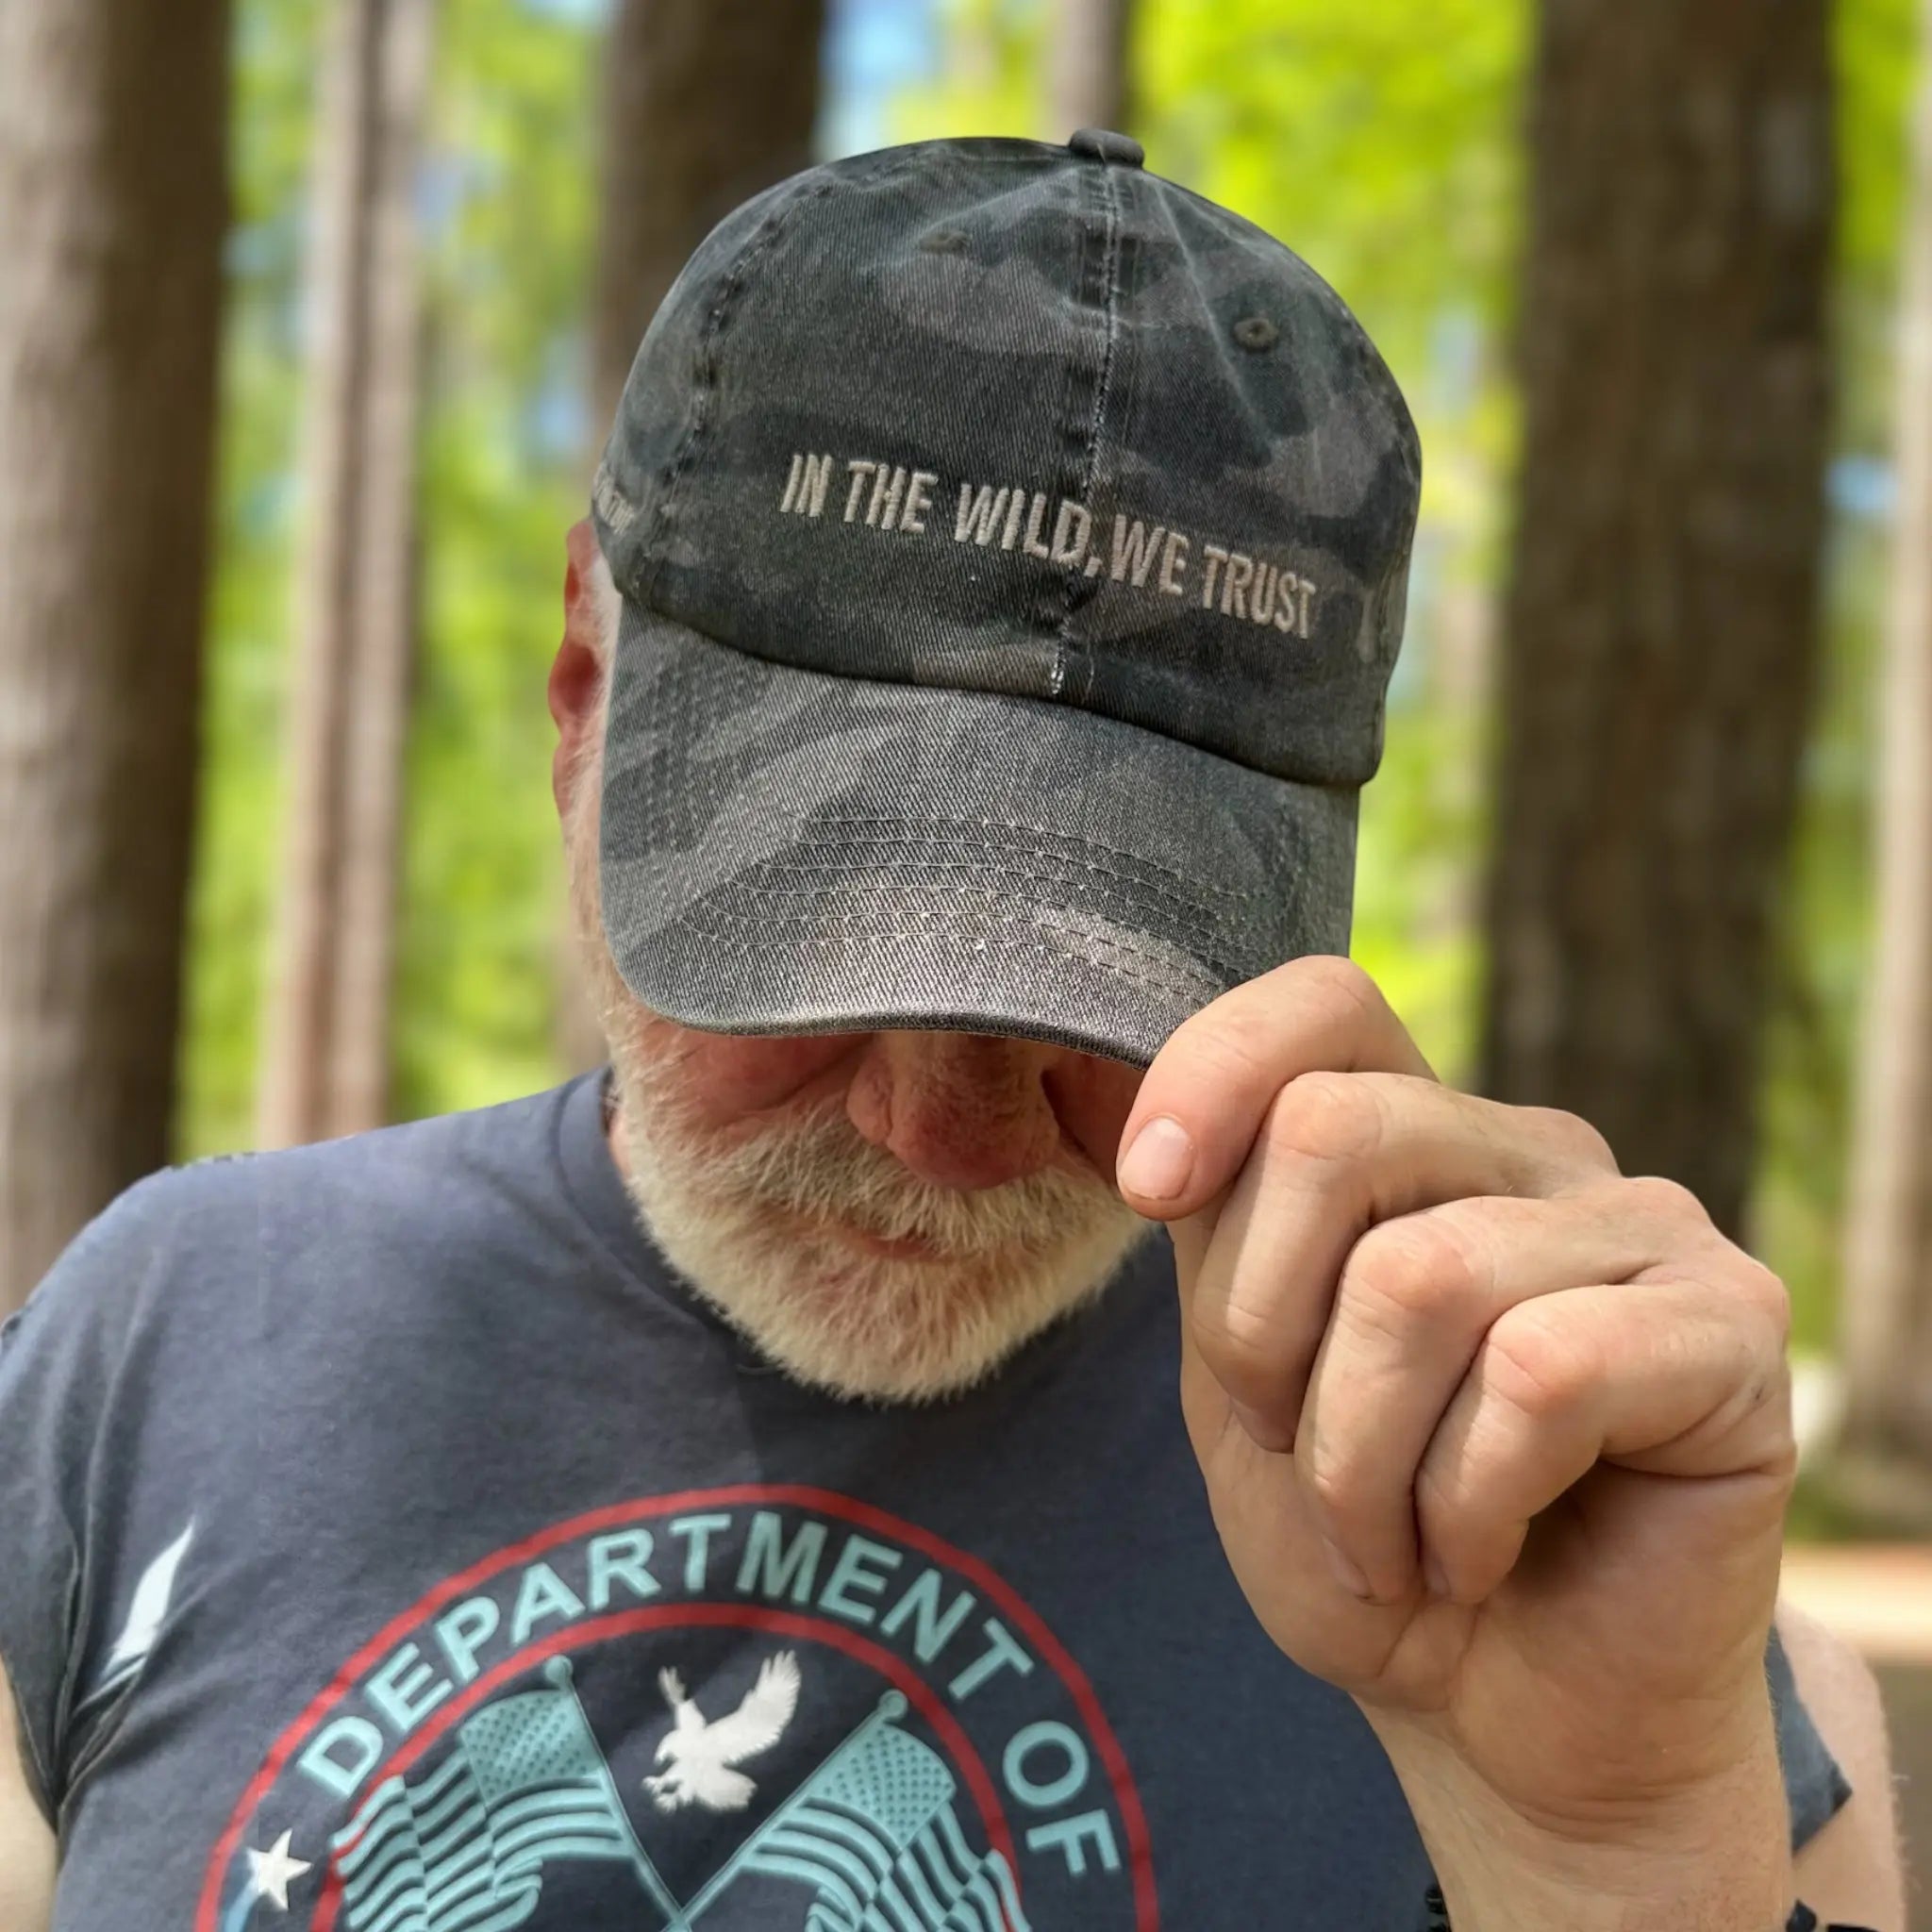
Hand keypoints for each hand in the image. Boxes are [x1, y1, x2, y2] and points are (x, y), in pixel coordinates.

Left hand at [1115, 957, 1796, 1920]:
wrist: (1487, 1718)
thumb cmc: (1361, 1536)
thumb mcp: (1245, 1372)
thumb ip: (1221, 1232)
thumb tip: (1162, 1140)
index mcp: (1418, 1140)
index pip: (1325, 1003)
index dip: (1212, 1070)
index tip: (1149, 1191)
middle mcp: (1534, 1152)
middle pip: (1332, 1132)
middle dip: (1258, 1335)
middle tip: (1297, 1451)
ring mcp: (1645, 1226)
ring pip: (1419, 1277)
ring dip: (1357, 1459)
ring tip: (1389, 1534)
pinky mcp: (1730, 1330)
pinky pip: (1541, 1372)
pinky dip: (1465, 1501)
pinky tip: (1483, 1551)